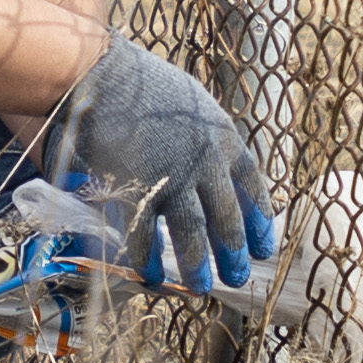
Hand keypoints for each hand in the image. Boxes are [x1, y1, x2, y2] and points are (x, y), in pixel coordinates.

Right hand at [49, 35, 277, 292]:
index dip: (259, 218)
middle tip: (237, 277)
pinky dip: (147, 259)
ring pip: (192, 234)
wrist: (98, 74)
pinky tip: (150, 276)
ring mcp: (172, 177)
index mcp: (223, 136)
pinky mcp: (137, 190)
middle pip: (227, 217)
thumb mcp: (190, 102)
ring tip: (201, 288)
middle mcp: (205, 161)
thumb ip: (204, 138)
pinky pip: (146, 235)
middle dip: (233, 251)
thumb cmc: (139, 82)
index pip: (252, 185)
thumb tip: (209, 171)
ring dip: (197, 265)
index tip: (264, 244)